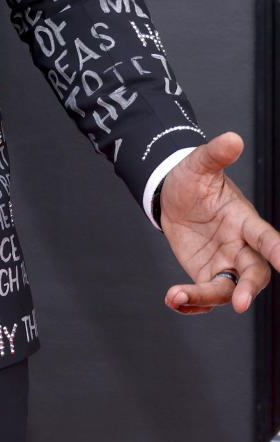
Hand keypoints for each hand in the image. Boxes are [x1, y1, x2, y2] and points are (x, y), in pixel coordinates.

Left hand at [160, 132, 279, 314]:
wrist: (172, 195)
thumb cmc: (193, 178)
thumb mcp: (199, 164)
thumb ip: (216, 154)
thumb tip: (233, 138)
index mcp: (244, 220)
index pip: (265, 237)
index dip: (278, 251)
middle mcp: (239, 246)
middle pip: (253, 272)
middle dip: (249, 288)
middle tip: (239, 303)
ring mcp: (223, 263)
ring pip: (225, 288)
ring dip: (206, 297)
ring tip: (177, 296)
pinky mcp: (205, 274)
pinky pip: (205, 295)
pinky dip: (192, 302)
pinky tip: (174, 300)